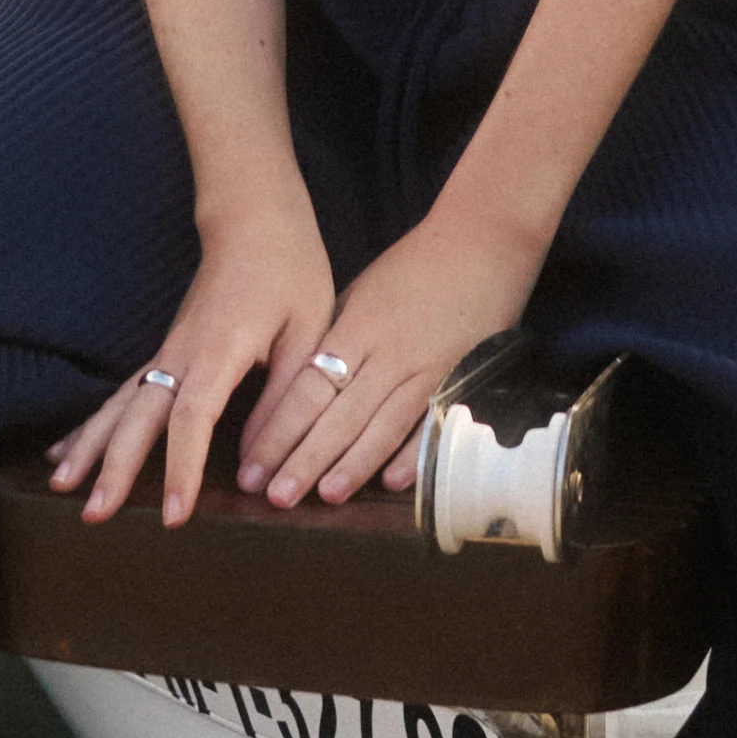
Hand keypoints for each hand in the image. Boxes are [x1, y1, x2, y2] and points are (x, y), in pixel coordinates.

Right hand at [49, 198, 333, 530]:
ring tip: (62, 488)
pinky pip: (121, 395)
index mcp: (219, 349)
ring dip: (89, 447)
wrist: (255, 217)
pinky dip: (91, 425)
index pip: (192, 418)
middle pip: (138, 416)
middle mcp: (181, 353)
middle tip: (95, 515)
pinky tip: (64, 452)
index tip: (175, 515)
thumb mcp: (309, 333)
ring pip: (118, 405)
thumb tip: (260, 463)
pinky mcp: (166, 352)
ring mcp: (167, 351)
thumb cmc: (290, 270)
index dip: (182, 468)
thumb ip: (285, 399)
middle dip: (114, 467)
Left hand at [230, 204, 545, 516]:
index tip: (252, 465)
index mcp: (356, 327)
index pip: (307, 389)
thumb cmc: (416, 266)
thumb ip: (336, 338)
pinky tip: (394, 482)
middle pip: (339, 415)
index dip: (278, 431)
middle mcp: (387, 352)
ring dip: (353, 465)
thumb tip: (303, 384)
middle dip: (304, 459)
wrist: (484, 240)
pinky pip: (433, 422)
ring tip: (325, 497)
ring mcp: (427, 367)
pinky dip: (415, 452)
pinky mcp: (462, 377)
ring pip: (383, 425)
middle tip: (275, 497)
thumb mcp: (362, 293)